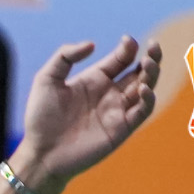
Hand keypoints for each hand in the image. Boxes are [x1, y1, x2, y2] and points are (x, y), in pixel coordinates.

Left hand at [12, 35, 162, 193]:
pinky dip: (148, 99)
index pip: (121, 59)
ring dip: (152, 74)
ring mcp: (117, 111)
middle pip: (140, 71)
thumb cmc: (40, 117)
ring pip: (146, 88)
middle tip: (153, 45)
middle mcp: (110, 94)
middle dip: (151, 57)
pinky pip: (142, 112)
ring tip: (148, 62)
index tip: (128, 40)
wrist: (40, 153)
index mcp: (95, 79)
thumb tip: (92, 44)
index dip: (129, 48)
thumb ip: (65, 56)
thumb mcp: (47, 79)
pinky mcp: (121, 129)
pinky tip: (143, 88)